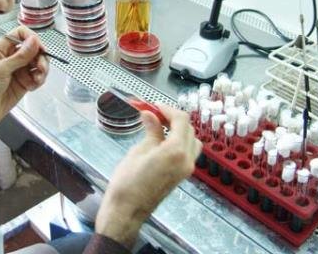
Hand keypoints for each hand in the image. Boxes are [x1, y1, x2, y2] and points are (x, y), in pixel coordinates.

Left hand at [0, 26, 48, 146]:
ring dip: (42, 70)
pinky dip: (39, 80)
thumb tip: (33, 41)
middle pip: (33, 49)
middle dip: (40, 57)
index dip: (31, 38)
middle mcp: (11, 58)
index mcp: (1, 49)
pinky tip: (34, 85)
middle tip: (42, 66)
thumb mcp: (1, 70)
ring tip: (39, 78)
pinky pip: (38, 76)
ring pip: (38, 63)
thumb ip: (20, 56)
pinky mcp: (24, 82)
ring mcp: (18, 70)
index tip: (39, 46)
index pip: (20, 34)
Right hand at [94, 104, 201, 247]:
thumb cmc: (127, 182)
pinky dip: (179, 141)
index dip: (168, 109)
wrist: (126, 211)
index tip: (154, 106)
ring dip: (179, 130)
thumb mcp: (138, 151)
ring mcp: (186, 169)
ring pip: (192, 140)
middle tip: (154, 113)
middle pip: (188, 129)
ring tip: (159, 126)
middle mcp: (186, 159)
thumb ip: (151, 131)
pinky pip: (188, 152)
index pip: (181, 120)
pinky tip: (162, 140)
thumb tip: (151, 115)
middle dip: (173, 118)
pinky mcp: (181, 175)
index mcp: (176, 151)